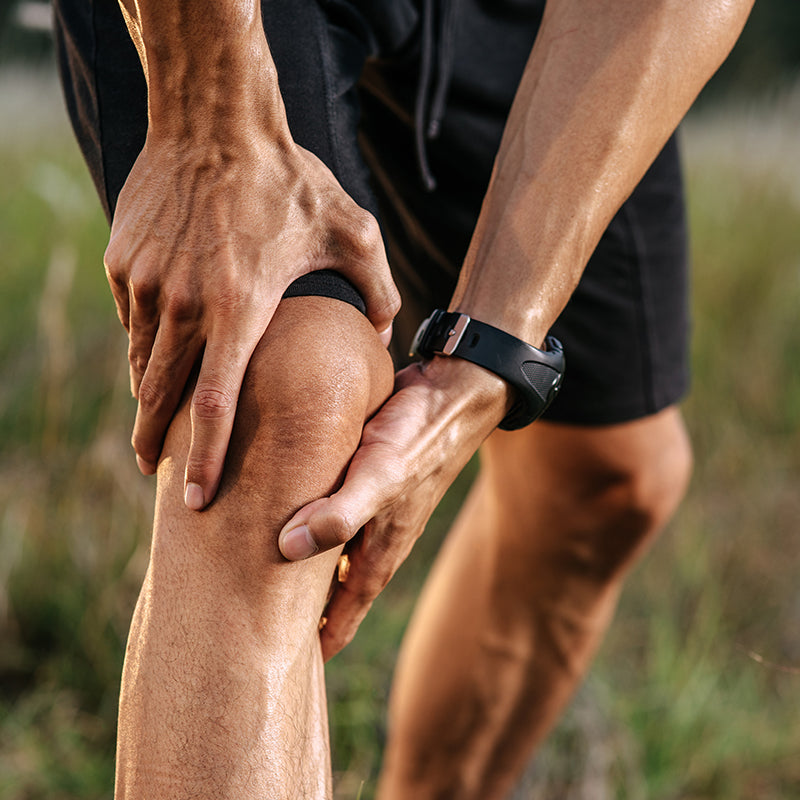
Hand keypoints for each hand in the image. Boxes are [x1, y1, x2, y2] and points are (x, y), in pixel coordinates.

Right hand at [105, 131, 399, 508]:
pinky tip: (159, 355)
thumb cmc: (289, 178)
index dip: (204, 456)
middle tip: (157, 473)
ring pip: (143, 359)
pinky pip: (133, 318)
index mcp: (241, 307)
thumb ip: (379, 291)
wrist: (215, 118)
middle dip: (157, 441)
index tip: (195, 495)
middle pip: (164, 395)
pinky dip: (145, 344)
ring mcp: (147, 282)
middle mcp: (185, 303)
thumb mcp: (353, 233)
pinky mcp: (124, 261)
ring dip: (149, 396)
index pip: (216, 403)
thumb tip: (386, 336)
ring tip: (155, 424)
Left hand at [278, 357, 511, 659]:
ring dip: (299, 570)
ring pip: (328, 556)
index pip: (342, 617)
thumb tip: (286, 548)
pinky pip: (329, 517)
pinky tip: (282, 515)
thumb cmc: (418, 438)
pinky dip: (306, 527)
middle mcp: (375, 541)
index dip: (313, 644)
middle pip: (332, 594)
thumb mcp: (379, 477)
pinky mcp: (363, 484)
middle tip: (254, 624)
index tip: (277, 665)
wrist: (452, 396)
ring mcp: (371, 514)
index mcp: (379, 554)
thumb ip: (338, 514)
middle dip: (299, 613)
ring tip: (258, 577)